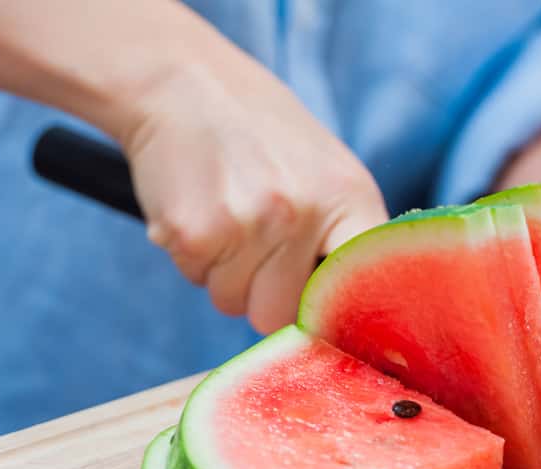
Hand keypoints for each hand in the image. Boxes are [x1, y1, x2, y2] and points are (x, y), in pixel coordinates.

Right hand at [117, 52, 386, 333]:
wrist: (181, 81)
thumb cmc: (256, 132)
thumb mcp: (323, 169)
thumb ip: (337, 235)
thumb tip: (338, 316)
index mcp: (347, 198)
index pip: (359, 290)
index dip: (335, 314)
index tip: (319, 313)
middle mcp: (303, 213)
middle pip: (279, 315)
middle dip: (260, 292)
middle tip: (250, 238)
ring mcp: (249, 224)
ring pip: (232, 302)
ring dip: (221, 272)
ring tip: (222, 213)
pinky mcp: (195, 233)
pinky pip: (195, 278)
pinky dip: (190, 255)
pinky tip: (196, 208)